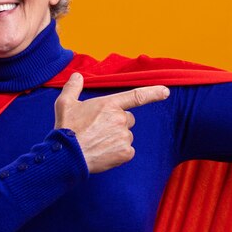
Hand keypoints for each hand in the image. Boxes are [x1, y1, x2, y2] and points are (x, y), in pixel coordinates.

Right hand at [54, 73, 169, 172]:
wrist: (66, 155)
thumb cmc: (66, 129)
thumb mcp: (65, 103)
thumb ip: (73, 87)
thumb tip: (77, 75)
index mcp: (109, 104)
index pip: (136, 96)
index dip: (153, 93)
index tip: (166, 91)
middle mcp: (120, 119)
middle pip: (128, 119)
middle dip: (118, 123)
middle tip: (100, 130)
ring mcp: (124, 136)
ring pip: (127, 136)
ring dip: (117, 139)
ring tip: (98, 142)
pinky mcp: (125, 153)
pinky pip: (127, 151)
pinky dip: (118, 153)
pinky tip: (104, 153)